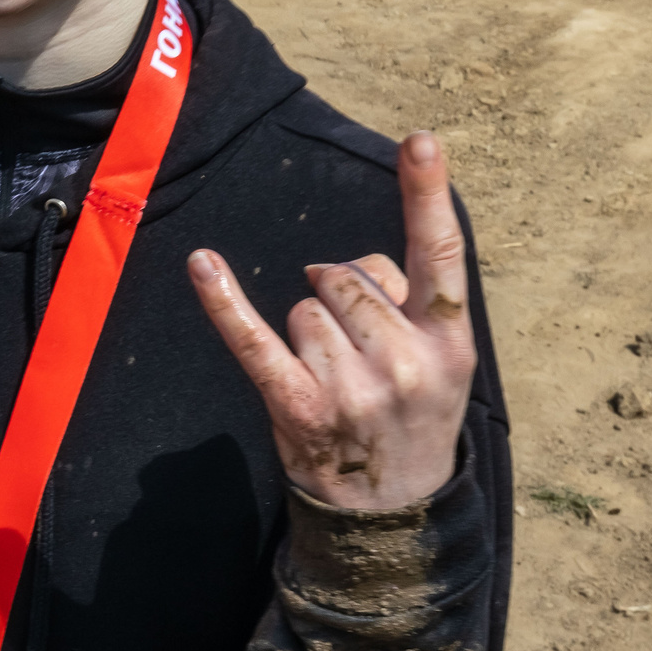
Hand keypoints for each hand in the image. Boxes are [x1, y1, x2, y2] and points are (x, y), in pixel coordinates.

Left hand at [187, 132, 474, 511]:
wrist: (392, 512)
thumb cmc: (413, 416)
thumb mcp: (441, 363)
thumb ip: (409, 302)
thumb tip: (344, 268)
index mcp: (449, 341)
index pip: (439, 252)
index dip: (427, 192)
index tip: (418, 138)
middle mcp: (406, 360)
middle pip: (343, 276)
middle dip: (339, 299)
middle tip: (359, 356)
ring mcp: (353, 387)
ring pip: (303, 306)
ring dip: (307, 332)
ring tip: (335, 380)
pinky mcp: (300, 407)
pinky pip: (254, 340)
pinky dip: (224, 302)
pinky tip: (203, 264)